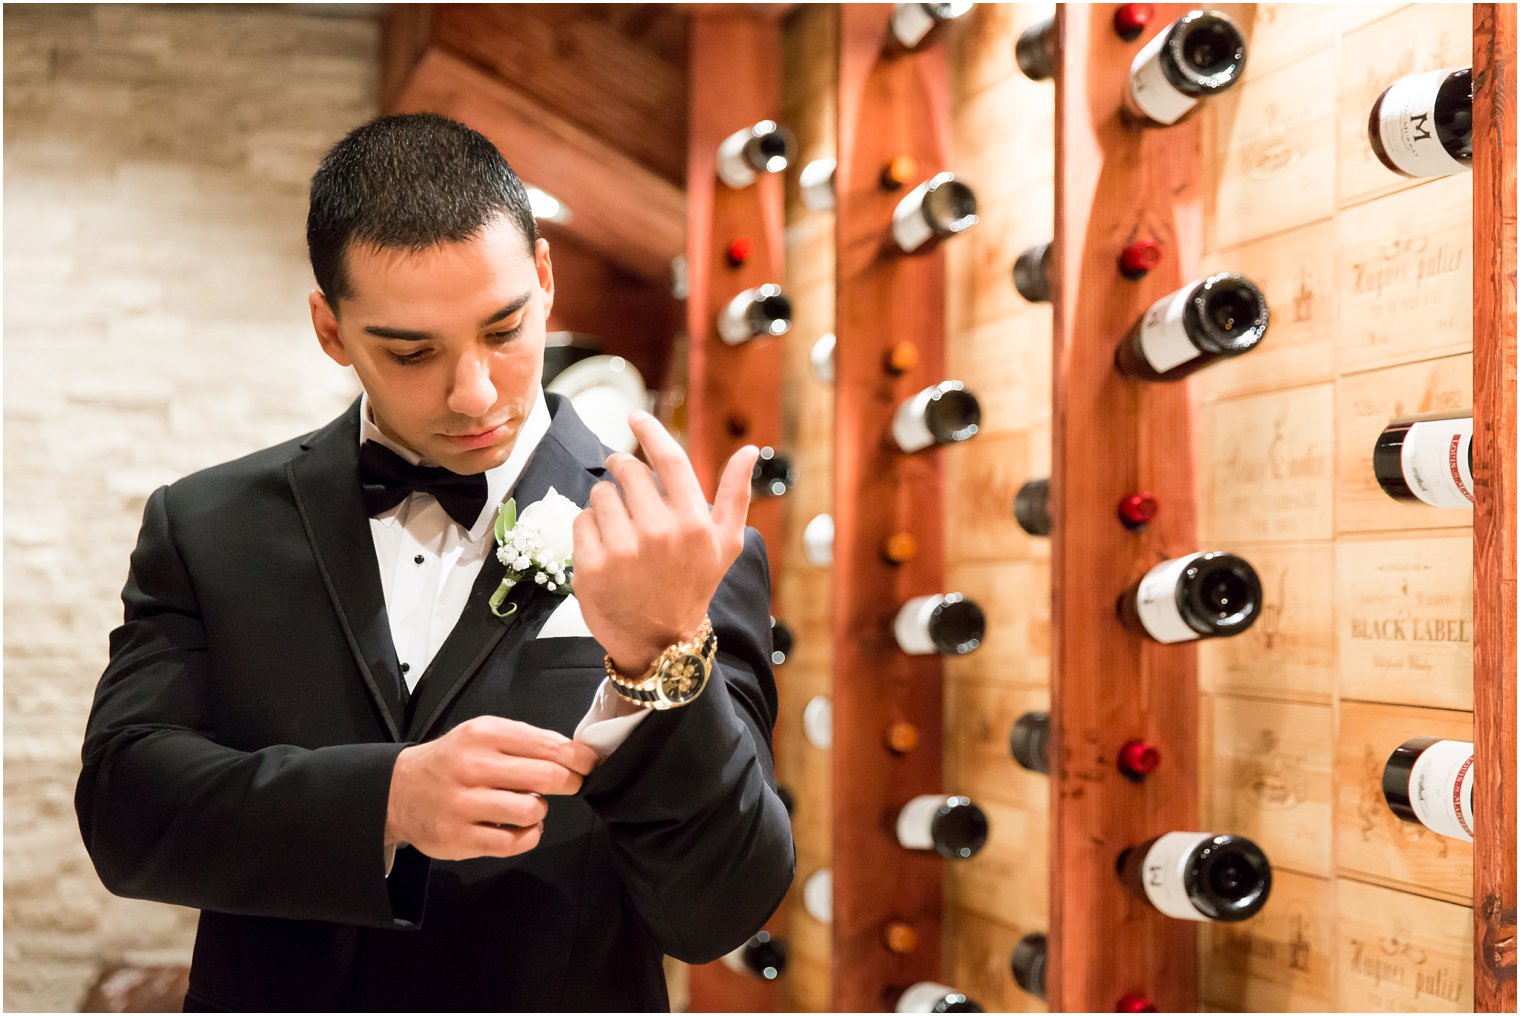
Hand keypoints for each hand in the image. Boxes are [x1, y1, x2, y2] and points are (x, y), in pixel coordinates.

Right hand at [386, 715, 598, 860]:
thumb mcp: (483, 734)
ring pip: (532, 811)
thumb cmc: (451, 761)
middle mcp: (472, 767)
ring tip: (530, 806)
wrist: (399, 790)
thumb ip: (526, 740)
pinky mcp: (460, 838)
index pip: (547, 745)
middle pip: (546, 777)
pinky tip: (520, 828)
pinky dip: (528, 836)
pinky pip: (514, 843)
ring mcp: (464, 805)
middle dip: (569, 782)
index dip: (578, 758)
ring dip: (541, 811)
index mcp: (484, 735)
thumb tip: (574, 752)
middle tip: (570, 784)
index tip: (587, 764)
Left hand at [573, 411, 758, 675]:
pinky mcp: (591, 567)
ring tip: (620, 527)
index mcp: (694, 523)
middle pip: (627, 471)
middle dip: (622, 470)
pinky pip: (581, 521)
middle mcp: (659, 533)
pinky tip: (604, 547)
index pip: (669, 460)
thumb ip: (735, 494)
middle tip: (622, 480)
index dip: (649, 431)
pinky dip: (588, 528)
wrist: (662, 643)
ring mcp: (622, 551)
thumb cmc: (694, 585)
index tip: (634, 416)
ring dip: (606, 503)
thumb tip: (747, 450)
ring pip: (600, 494)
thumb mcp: (725, 544)